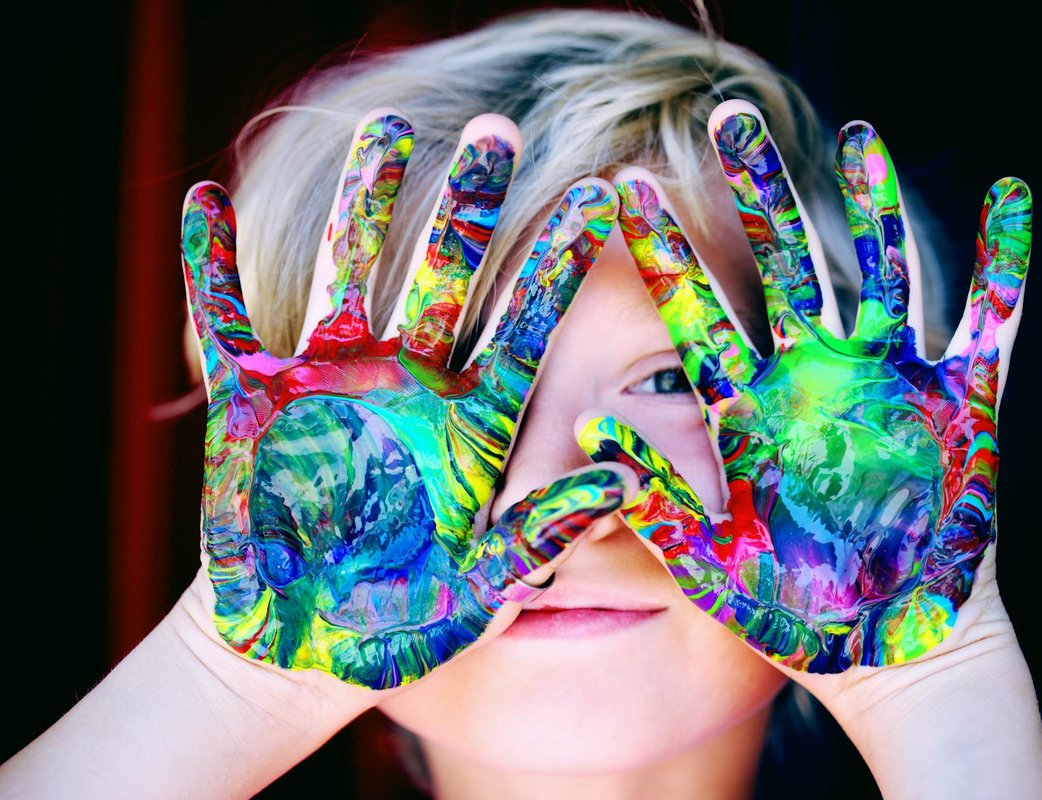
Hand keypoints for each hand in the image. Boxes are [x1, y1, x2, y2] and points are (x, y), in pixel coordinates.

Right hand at [183, 108, 625, 688]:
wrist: (306, 641)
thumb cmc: (402, 617)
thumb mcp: (482, 584)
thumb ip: (546, 530)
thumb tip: (626, 479)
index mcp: (470, 423)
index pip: (525, 327)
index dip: (558, 265)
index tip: (599, 195)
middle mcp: (408, 383)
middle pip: (444, 275)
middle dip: (466, 205)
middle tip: (496, 129)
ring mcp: (330, 381)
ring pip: (351, 270)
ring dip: (363, 204)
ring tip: (384, 127)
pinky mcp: (252, 398)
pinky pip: (226, 319)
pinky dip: (209, 267)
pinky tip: (203, 204)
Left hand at [578, 100, 1030, 672]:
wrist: (881, 648)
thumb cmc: (789, 612)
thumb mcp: (709, 557)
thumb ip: (654, 496)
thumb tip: (584, 435)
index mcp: (750, 407)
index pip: (696, 312)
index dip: (661, 251)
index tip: (620, 189)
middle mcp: (814, 378)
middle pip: (782, 265)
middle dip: (760, 193)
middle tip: (732, 120)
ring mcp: (887, 383)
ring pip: (878, 271)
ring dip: (874, 206)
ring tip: (861, 137)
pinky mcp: (959, 403)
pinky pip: (989, 321)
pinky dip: (1005, 264)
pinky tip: (1009, 198)